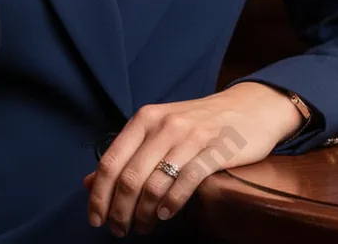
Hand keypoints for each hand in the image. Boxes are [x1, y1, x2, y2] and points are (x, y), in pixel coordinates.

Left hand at [82, 82, 304, 235]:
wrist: (248, 108)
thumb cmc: (199, 123)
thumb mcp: (158, 130)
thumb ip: (126, 154)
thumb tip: (88, 182)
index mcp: (145, 118)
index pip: (111, 162)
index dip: (99, 195)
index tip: (96, 219)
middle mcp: (164, 124)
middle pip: (130, 178)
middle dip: (120, 212)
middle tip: (120, 230)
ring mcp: (190, 136)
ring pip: (154, 184)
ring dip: (143, 214)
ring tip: (143, 226)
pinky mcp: (215, 150)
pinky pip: (186, 182)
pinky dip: (171, 204)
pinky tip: (165, 214)